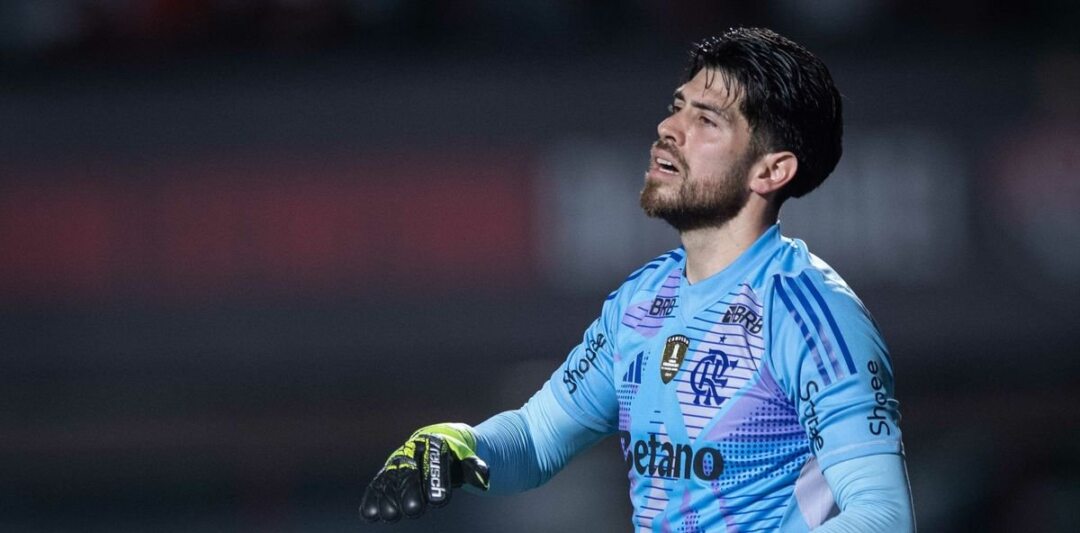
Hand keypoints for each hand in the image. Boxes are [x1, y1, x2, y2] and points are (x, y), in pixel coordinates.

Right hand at [360, 422, 489, 522]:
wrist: (440, 443)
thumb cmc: (457, 453)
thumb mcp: (468, 458)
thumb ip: (473, 467)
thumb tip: (484, 477)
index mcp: (435, 442)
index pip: (435, 462)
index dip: (436, 481)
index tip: (439, 501)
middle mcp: (413, 450)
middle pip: (409, 470)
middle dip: (410, 491)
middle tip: (414, 510)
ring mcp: (399, 461)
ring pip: (391, 478)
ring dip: (388, 497)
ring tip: (391, 515)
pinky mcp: (388, 473)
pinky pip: (379, 485)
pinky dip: (373, 498)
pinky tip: (369, 514)